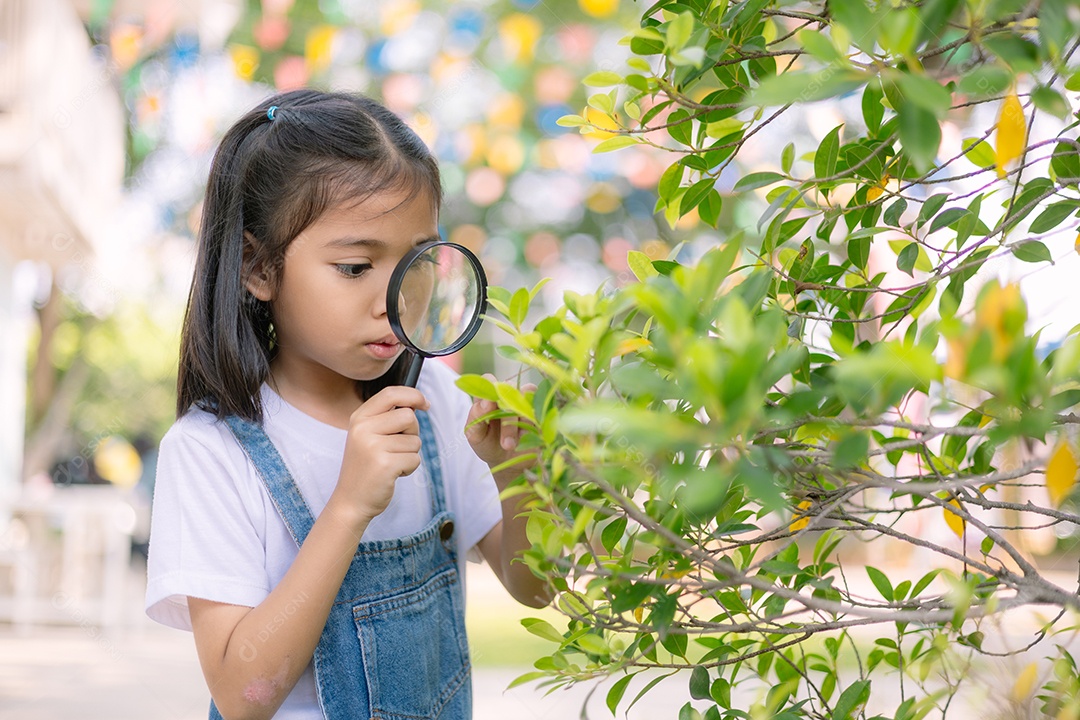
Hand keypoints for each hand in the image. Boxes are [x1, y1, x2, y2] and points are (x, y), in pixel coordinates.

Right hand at [328, 386, 428, 529]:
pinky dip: (409, 468)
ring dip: (410, 454)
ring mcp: (373, 446)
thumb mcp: (367, 436)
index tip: (425, 404)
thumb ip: (386, 418)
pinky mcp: (385, 464)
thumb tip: (417, 404)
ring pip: (415, 440)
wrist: (351, 501)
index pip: (391, 393)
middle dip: (413, 433)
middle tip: (398, 448)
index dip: (413, 395)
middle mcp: (363, 429)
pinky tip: (392, 474)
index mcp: (359, 418)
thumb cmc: (366, 467)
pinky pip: (415, 459)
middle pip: (408, 416)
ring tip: (391, 463)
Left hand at [464, 374, 535, 481]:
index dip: (489, 389)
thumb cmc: (487, 444)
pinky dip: (533, 426)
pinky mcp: (539, 411)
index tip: (488, 407)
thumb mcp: (475, 435)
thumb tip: (486, 402)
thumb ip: (476, 417)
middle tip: (506, 444)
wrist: (506, 461)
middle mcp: (507, 395)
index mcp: (488, 396)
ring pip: (526, 400)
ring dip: (520, 424)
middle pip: (510, 391)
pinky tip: (526, 440)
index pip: (488, 380)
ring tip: (512, 446)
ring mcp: (525, 402)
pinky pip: (540, 410)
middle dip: (507, 420)